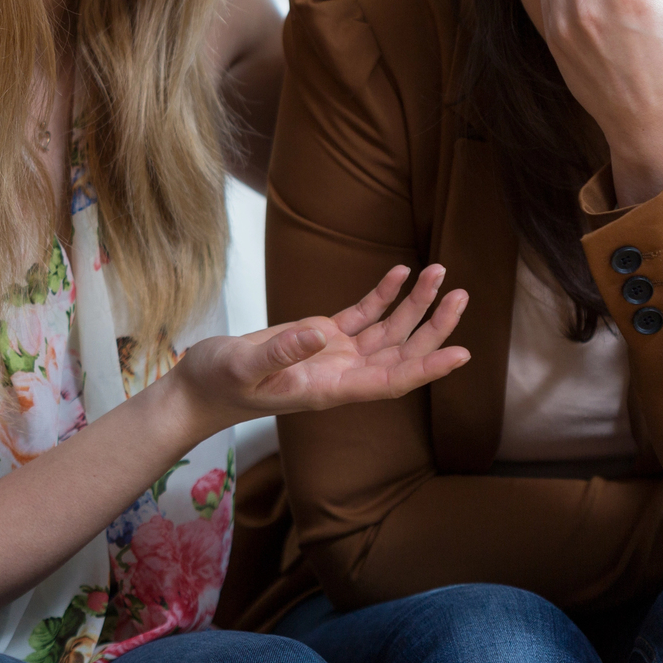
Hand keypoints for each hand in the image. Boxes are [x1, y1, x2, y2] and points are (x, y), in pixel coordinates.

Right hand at [172, 264, 470, 431]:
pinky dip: (384, 295)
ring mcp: (334, 354)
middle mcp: (342, 374)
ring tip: (440, 273)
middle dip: (433, 326)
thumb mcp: (244, 367)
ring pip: (388, 330)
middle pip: (401, 353)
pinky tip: (401, 273)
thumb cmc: (220, 384)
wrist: (201, 385)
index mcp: (330, 389)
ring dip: (415, 304)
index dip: (428, 368)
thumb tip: (319, 335)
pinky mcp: (321, 336)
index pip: (392, 381)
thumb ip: (280, 353)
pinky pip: (363, 315)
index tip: (462, 354)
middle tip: (460, 295)